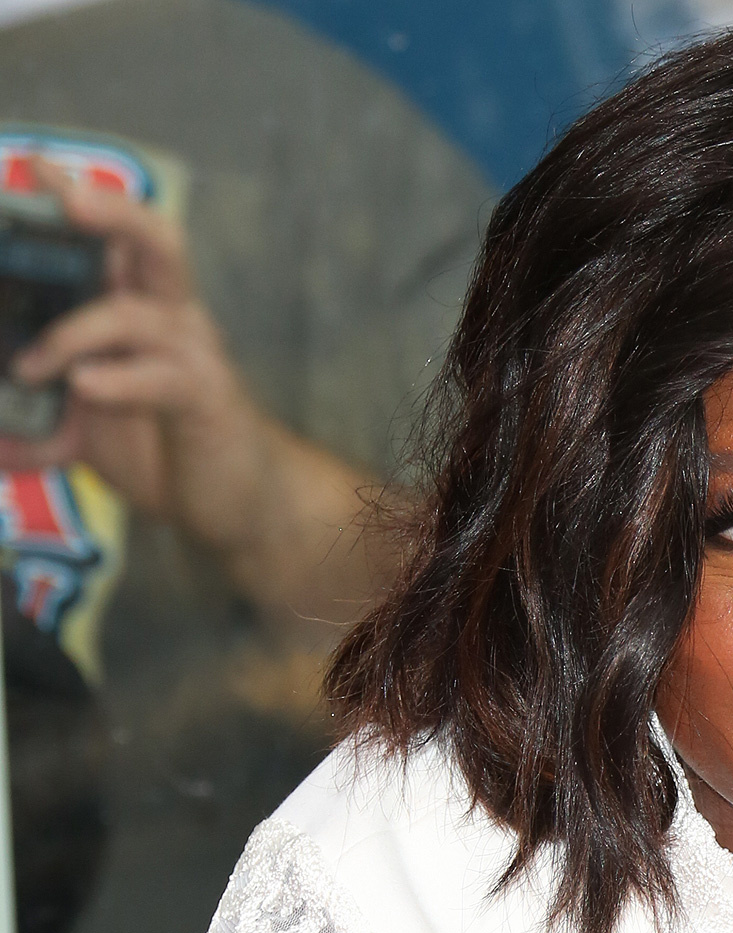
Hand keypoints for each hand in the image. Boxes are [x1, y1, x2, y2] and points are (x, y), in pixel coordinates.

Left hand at [1, 158, 285, 553]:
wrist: (239, 504)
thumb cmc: (166, 451)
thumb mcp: (85, 433)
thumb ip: (34, 423)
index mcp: (144, 312)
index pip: (118, 240)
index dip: (83, 197)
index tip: (38, 167)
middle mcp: (174, 321)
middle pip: (156, 242)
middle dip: (110, 212)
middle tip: (64, 200)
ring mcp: (194, 357)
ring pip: (141, 313)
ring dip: (73, 333)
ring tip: (32, 368)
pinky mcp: (207, 401)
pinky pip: (162, 377)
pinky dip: (118, 379)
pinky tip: (85, 387)